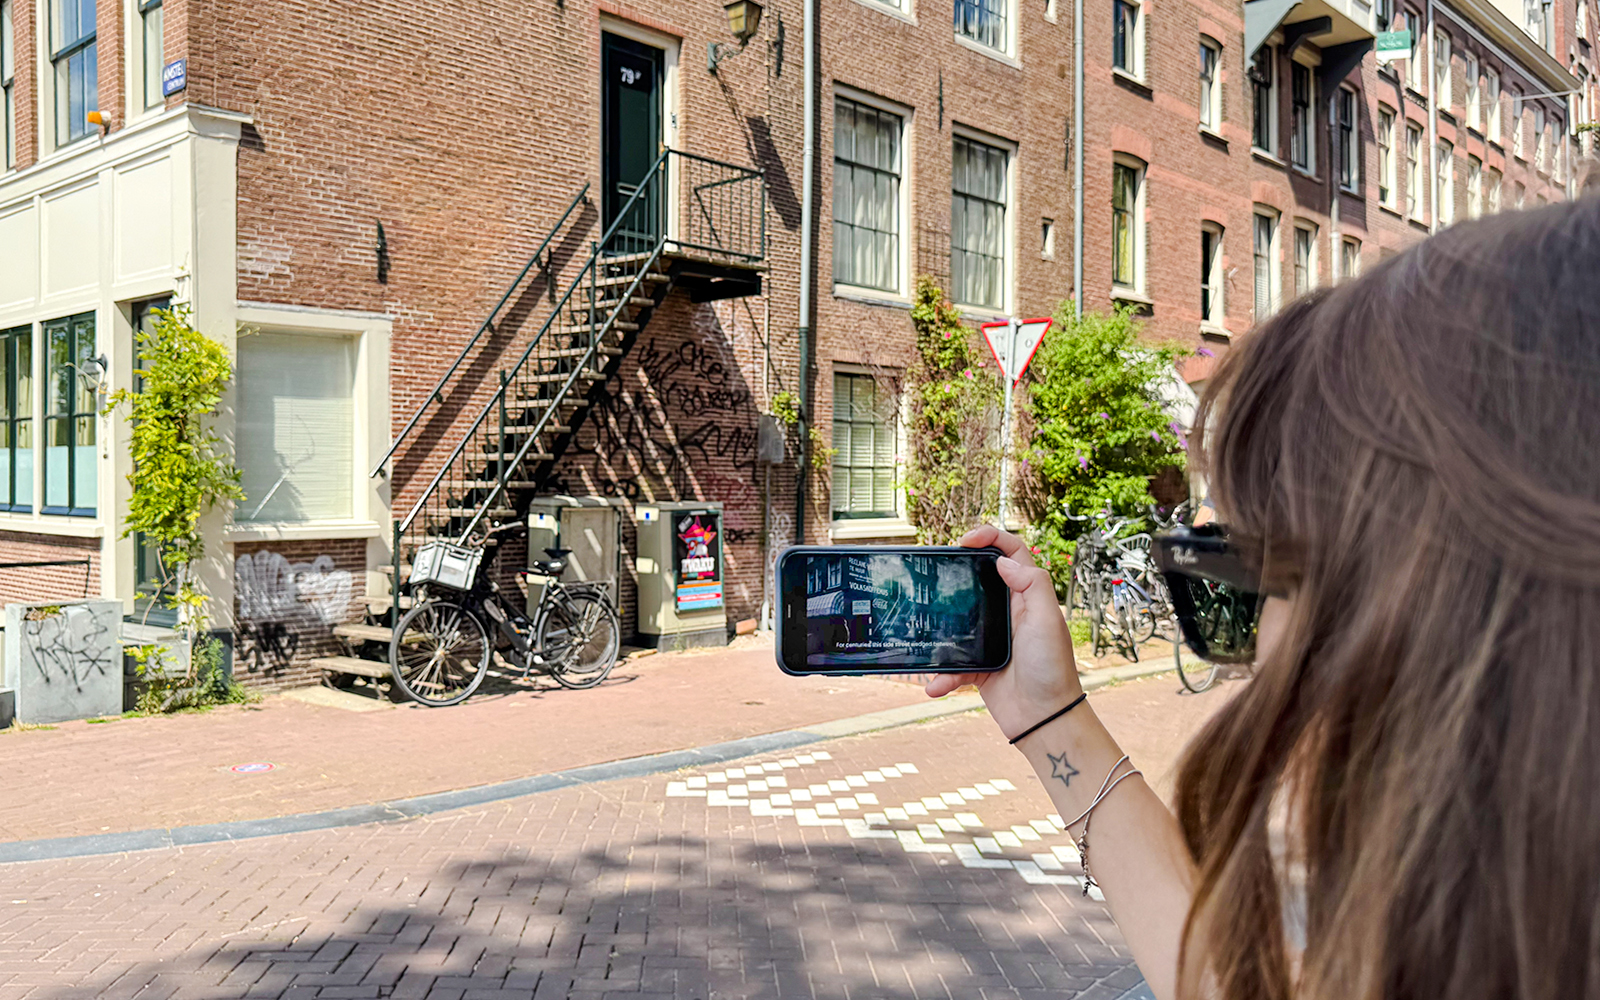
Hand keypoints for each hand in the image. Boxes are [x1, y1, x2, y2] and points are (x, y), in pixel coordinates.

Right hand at [925, 525, 1082, 738]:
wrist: (1045, 719)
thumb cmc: (1052, 669)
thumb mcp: (1047, 619)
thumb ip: (1031, 584)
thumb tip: (1002, 560)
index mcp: (1027, 597)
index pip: (1011, 553)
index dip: (990, 538)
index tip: (965, 540)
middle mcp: (1008, 613)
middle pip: (979, 579)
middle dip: (958, 572)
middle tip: (938, 571)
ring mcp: (991, 639)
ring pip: (957, 620)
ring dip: (940, 627)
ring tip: (923, 626)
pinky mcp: (978, 666)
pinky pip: (951, 665)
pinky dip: (942, 675)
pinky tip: (935, 684)